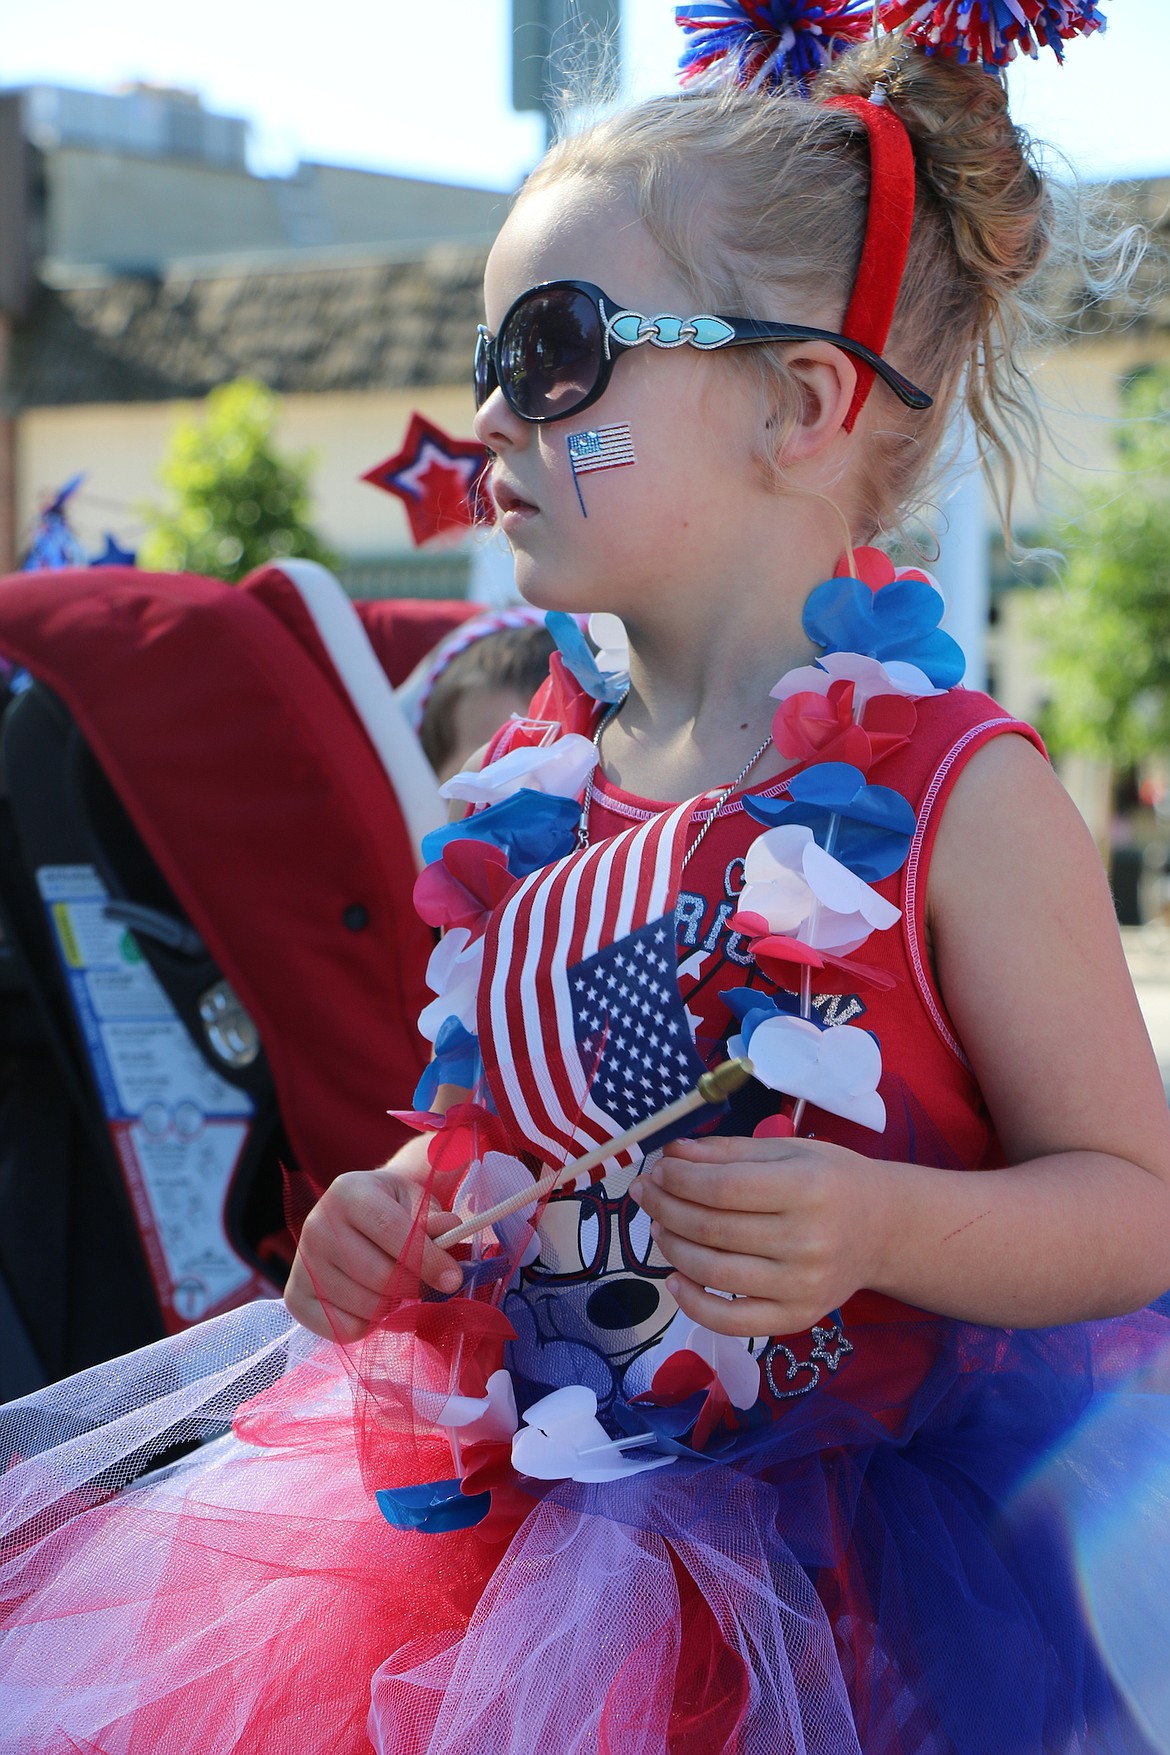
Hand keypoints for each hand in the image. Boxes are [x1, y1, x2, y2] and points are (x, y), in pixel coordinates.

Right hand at [284, 1165, 462, 1340]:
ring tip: (393, 1287)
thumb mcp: (417, 1202)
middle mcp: (317, 1225)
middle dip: (413, 1287)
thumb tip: (448, 1231)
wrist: (357, 1215)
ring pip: (364, 1306)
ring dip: (392, 1305)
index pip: (391, 1231)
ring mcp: (302, 1263)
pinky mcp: (295, 1297)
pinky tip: (370, 1301)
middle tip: (423, 1284)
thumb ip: (434, 1221)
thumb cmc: (393, 1208)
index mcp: (348, 1192)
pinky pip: (343, 1330)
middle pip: (378, 1276)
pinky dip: (367, 1324)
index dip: (427, 1260)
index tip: (453, 1279)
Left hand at [629, 1134, 887, 1336]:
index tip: (658, 1170)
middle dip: (666, 1208)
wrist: (883, 1230)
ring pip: (713, 1271)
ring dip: (672, 1248)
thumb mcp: (788, 1151)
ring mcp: (801, 1285)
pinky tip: (675, 1279)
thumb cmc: (832, 1181)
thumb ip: (729, 1152)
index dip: (679, 1179)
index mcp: (807, 1188)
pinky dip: (693, 1304)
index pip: (723, 1187)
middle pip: (712, 1229)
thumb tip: (672, 1155)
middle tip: (647, 1193)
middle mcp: (807, 1240)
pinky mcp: (797, 1318)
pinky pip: (732, 1321)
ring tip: (659, 1227)